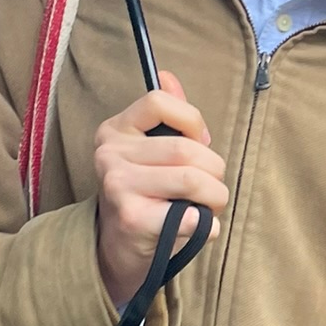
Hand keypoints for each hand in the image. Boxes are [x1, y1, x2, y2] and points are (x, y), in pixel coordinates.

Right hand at [93, 71, 228, 311]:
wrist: (119, 250)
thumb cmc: (145, 194)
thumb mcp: (150, 151)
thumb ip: (164, 116)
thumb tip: (168, 75)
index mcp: (114, 130)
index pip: (159, 101)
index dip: (193, 121)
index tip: (199, 143)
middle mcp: (109, 155)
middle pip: (186, 149)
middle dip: (215, 170)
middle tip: (212, 187)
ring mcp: (118, 187)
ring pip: (194, 179)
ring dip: (216, 198)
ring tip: (207, 207)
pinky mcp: (133, 220)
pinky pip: (194, 217)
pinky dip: (208, 226)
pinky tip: (194, 228)